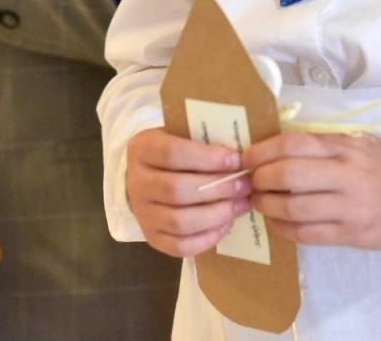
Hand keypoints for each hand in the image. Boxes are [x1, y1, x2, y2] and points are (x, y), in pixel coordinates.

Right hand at [124, 128, 248, 257]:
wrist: (148, 176)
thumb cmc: (174, 152)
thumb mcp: (181, 134)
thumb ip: (202, 140)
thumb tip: (238, 157)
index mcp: (141, 149)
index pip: (171, 153)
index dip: (206, 158)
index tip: (235, 159)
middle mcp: (136, 183)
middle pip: (176, 190)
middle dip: (217, 189)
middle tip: (245, 185)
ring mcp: (142, 213)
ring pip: (179, 221)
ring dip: (216, 214)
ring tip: (241, 205)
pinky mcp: (151, 237)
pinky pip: (180, 246)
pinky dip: (207, 238)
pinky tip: (226, 224)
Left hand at [243, 132, 380, 248]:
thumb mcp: (360, 143)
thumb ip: (323, 146)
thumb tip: (273, 149)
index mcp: (347, 147)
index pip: (293, 144)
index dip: (262, 151)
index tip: (245, 157)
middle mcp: (349, 176)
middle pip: (288, 176)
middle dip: (259, 179)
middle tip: (249, 181)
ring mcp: (351, 209)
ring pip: (294, 209)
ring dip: (267, 206)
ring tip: (259, 201)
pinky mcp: (353, 236)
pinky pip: (308, 235)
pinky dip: (284, 229)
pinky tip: (277, 221)